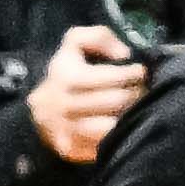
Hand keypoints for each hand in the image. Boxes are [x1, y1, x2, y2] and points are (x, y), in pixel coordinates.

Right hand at [25, 25, 147, 162]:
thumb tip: (123, 53)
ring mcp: (68, 129)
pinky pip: (105, 143)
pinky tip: (123, 123)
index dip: (132, 73)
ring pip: (113, 125)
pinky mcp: (72, 148)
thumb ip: (98, 36)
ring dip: (130, 115)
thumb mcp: (75, 45)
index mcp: (66, 76)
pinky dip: (119, 133)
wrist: (43, 111)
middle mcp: (65, 104)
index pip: (111, 76)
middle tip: (141, 89)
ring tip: (134, 106)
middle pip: (116, 101)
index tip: (139, 72)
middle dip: (135, 93)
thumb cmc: (67, 74)